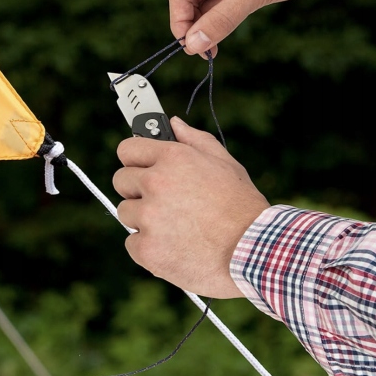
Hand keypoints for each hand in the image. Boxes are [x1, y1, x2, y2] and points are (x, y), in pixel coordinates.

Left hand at [113, 117, 270, 297]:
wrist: (255, 252)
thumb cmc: (243, 207)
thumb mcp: (226, 164)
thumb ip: (194, 140)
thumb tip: (173, 123)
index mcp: (173, 158)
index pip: (127, 149)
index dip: (135, 159)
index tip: (141, 168)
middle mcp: (156, 183)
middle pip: (121, 181)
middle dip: (137, 190)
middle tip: (164, 202)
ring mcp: (149, 217)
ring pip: (126, 213)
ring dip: (143, 220)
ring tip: (176, 227)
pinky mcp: (147, 249)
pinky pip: (132, 244)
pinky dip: (148, 248)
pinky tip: (174, 247)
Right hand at [169, 0, 341, 55]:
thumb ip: (221, 20)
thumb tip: (193, 45)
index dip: (181, 23)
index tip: (190, 48)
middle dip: (195, 24)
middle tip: (205, 51)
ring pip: (204, 0)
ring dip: (209, 22)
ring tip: (215, 47)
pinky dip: (221, 15)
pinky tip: (224, 31)